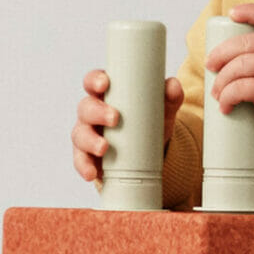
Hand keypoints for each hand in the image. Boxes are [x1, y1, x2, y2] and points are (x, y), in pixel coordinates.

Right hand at [71, 70, 184, 185]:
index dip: (95, 80)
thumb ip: (169, 96)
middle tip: (114, 118)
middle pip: (86, 107)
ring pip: (80, 134)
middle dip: (97, 112)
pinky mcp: (87, 155)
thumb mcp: (162, 109)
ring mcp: (87, 134)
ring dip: (90, 141)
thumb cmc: (149, 122)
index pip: (93, 81)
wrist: (151, 153)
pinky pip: (80, 160)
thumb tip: (173, 85)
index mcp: (107, 95)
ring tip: (104, 148)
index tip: (104, 83)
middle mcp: (92, 112)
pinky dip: (84, 166)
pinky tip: (91, 173)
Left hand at [207, 5, 253, 132]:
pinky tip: (225, 106)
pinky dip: (227, 97)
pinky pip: (242, 89)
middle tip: (210, 65)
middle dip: (220, 53)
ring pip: (241, 66)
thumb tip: (221, 53)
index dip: (250, 12)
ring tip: (217, 92)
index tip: (232, 14)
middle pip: (246, 44)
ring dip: (221, 80)